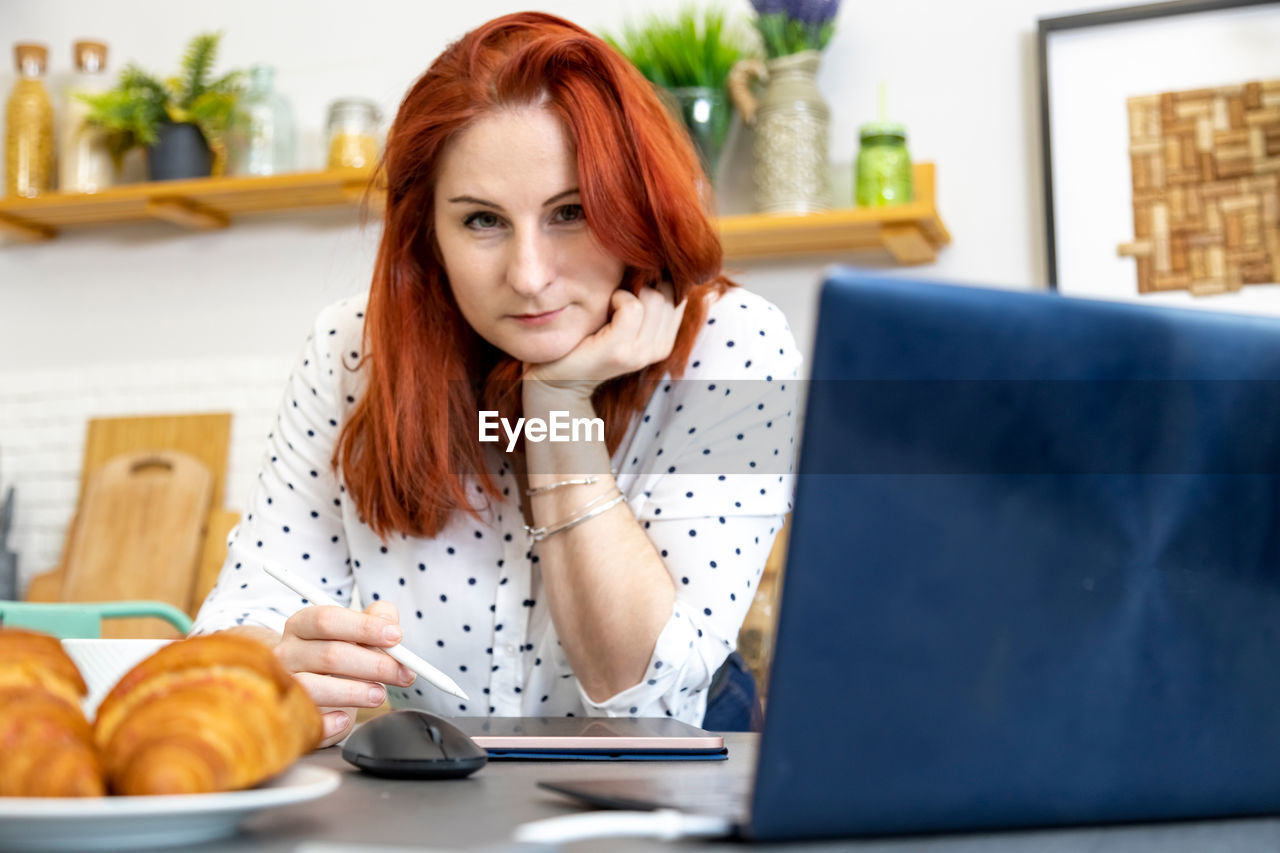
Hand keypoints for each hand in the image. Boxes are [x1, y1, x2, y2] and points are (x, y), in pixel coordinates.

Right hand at [274, 601, 415, 746]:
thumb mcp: (357, 631)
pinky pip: (307, 721)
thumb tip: (390, 624)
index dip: (364, 627)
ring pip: (315, 688)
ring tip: (379, 695)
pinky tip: (345, 718)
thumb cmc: (338, 654)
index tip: (396, 636)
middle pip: (329, 655)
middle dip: (374, 665)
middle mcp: (288, 653)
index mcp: (302, 625)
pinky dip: (329, 721)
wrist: (314, 687)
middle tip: (403, 674)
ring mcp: (284, 686)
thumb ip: (377, 619)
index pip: (328, 620)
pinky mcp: (288, 717)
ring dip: (354, 692)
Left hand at [527, 282, 686, 391]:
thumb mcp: (624, 316)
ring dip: (629, 291)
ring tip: (611, 303)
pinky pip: (633, 307)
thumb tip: (661, 259)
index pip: (680, 294)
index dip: (658, 280)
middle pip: (669, 293)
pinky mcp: (619, 352)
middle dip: (644, 285)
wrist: (557, 375)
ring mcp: (641, 353)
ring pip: (654, 298)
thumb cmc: (588, 336)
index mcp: (665, 340)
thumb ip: (647, 296)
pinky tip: (607, 306)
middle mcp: (660, 349)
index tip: (633, 286)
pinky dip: (618, 298)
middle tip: (618, 295)